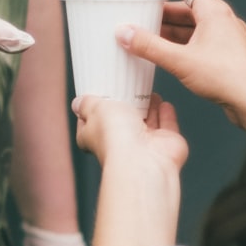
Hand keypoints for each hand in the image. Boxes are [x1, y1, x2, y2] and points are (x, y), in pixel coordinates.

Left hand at [73, 94, 187, 245]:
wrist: (143, 158)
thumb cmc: (116, 138)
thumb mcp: (94, 109)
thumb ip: (87, 103)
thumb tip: (78, 102)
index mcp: (96, 137)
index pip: (91, 124)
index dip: (93, 110)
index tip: (98, 95)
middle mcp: (121, 143)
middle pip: (123, 122)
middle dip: (126, 105)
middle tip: (128, 87)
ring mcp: (145, 144)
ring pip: (147, 123)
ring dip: (149, 107)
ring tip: (149, 91)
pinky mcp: (166, 143)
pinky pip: (167, 126)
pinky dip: (166, 115)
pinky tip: (164, 104)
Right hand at [118, 0, 245, 131]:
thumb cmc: (232, 79)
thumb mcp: (181, 61)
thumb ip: (150, 46)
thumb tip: (126, 33)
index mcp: (214, 11)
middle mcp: (220, 20)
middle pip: (184, 4)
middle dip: (158, 8)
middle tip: (136, 12)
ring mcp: (223, 37)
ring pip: (189, 25)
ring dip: (166, 28)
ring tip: (143, 34)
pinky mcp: (222, 55)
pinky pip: (194, 41)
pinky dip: (176, 43)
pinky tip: (162, 53)